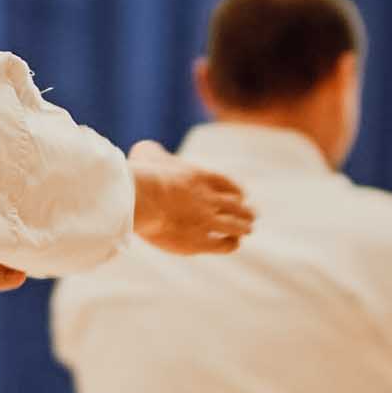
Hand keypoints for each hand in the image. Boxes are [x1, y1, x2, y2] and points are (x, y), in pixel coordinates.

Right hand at [128, 150, 251, 258]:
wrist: (141, 199)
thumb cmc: (139, 176)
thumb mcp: (147, 154)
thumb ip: (153, 152)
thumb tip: (148, 148)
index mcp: (199, 177)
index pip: (227, 184)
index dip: (235, 190)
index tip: (239, 195)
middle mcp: (208, 198)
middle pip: (235, 205)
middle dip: (245, 210)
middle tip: (252, 214)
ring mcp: (206, 221)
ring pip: (235, 225)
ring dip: (244, 226)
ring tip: (248, 228)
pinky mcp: (198, 242)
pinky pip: (224, 244)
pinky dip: (231, 243)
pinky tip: (234, 243)